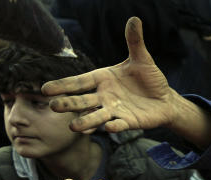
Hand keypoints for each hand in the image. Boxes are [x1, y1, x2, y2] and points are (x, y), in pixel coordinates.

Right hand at [42, 17, 184, 133]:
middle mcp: (104, 96)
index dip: (63, 85)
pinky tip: (109, 127)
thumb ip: (134, 42)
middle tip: (53, 106)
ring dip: (86, 121)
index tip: (46, 89)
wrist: (165, 99)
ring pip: (97, 116)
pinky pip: (119, 125)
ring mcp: (115, 110)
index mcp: (102, 79)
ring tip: (74, 126)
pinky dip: (114, 126)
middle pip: (82, 101)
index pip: (78, 82)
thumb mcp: (142, 59)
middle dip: (69, 103)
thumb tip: (134, 19)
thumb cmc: (149, 79)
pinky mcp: (129, 122)